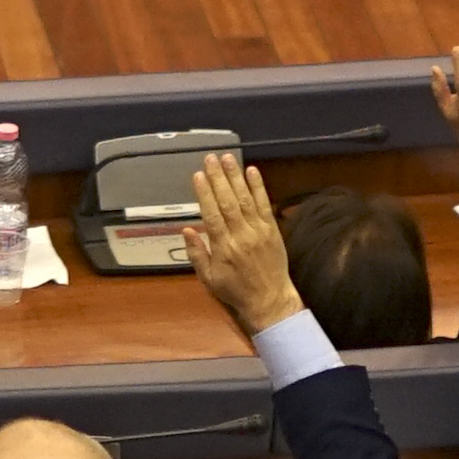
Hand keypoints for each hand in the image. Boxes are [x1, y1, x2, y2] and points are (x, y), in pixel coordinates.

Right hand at [185, 148, 297, 335]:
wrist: (270, 300)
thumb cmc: (236, 290)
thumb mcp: (209, 279)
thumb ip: (197, 254)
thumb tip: (186, 230)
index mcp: (223, 247)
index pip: (211, 214)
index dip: (204, 193)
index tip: (197, 175)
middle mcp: (241, 235)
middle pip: (228, 201)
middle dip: (218, 178)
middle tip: (210, 159)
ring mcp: (259, 231)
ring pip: (245, 199)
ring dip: (236, 177)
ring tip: (228, 159)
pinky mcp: (273, 229)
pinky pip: (265, 204)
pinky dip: (259, 187)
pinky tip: (252, 171)